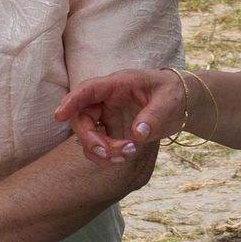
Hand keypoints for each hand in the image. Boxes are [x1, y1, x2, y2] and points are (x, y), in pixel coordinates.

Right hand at [56, 68, 186, 161]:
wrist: (181, 102)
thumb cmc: (173, 92)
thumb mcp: (169, 100)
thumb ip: (153, 116)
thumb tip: (137, 134)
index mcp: (117, 84)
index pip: (88, 89)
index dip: (72, 101)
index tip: (59, 116)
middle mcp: (107, 99)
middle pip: (82, 118)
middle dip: (90, 139)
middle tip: (109, 153)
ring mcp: (107, 116)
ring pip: (88, 136)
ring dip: (101, 151)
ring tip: (127, 154)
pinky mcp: (112, 130)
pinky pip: (99, 146)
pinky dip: (107, 156)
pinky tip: (125, 157)